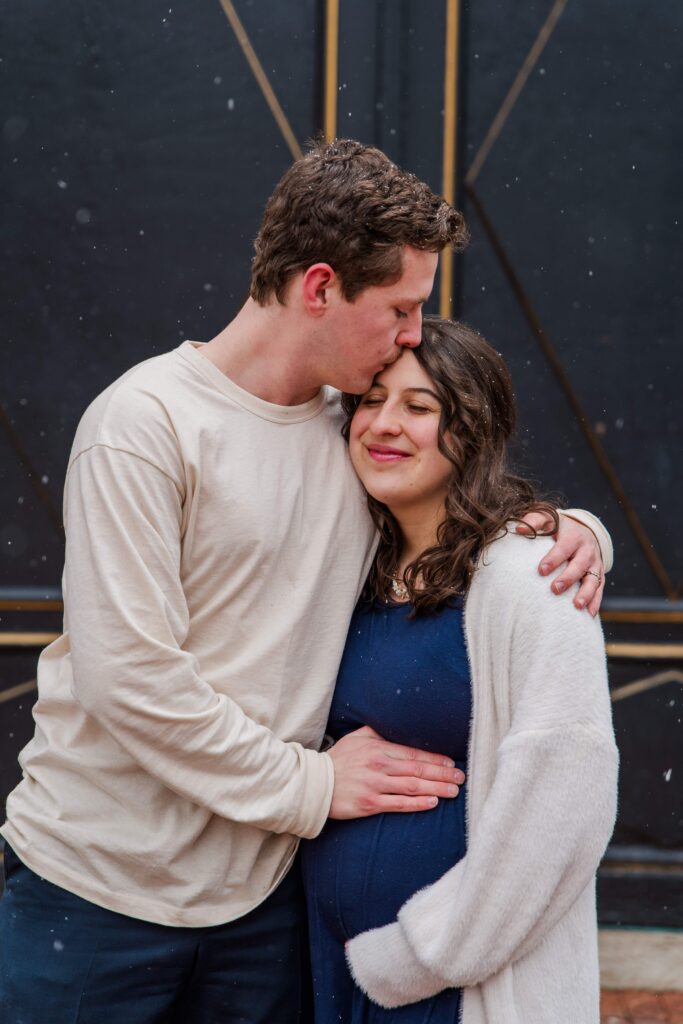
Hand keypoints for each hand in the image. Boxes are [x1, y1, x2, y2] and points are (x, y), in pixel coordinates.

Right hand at [328, 725, 464, 818]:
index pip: (413, 753)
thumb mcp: (357, 737)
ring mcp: (374, 785)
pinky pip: (398, 804)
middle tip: (461, 777)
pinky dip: (417, 803)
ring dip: (436, 788)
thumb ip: (379, 731)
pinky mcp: (369, 804)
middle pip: (418, 770)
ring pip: (412, 787)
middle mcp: (379, 766)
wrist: (315, 783)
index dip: (435, 758)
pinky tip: (432, 802)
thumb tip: (399, 724)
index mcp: (378, 748)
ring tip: (453, 791)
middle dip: (442, 774)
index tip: (451, 762)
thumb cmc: (339, 759)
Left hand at [516, 512, 603, 616]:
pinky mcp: (599, 575)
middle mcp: (587, 550)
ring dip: (586, 593)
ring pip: (593, 580)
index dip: (553, 559)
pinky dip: (595, 602)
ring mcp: (595, 564)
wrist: (584, 529)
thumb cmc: (559, 527)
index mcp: (574, 536)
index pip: (564, 548)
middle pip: (579, 565)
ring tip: (576, 606)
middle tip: (554, 589)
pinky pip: (599, 589)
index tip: (541, 570)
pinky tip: (588, 615)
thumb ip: (534, 521)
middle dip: (568, 578)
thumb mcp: (548, 518)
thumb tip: (519, 529)